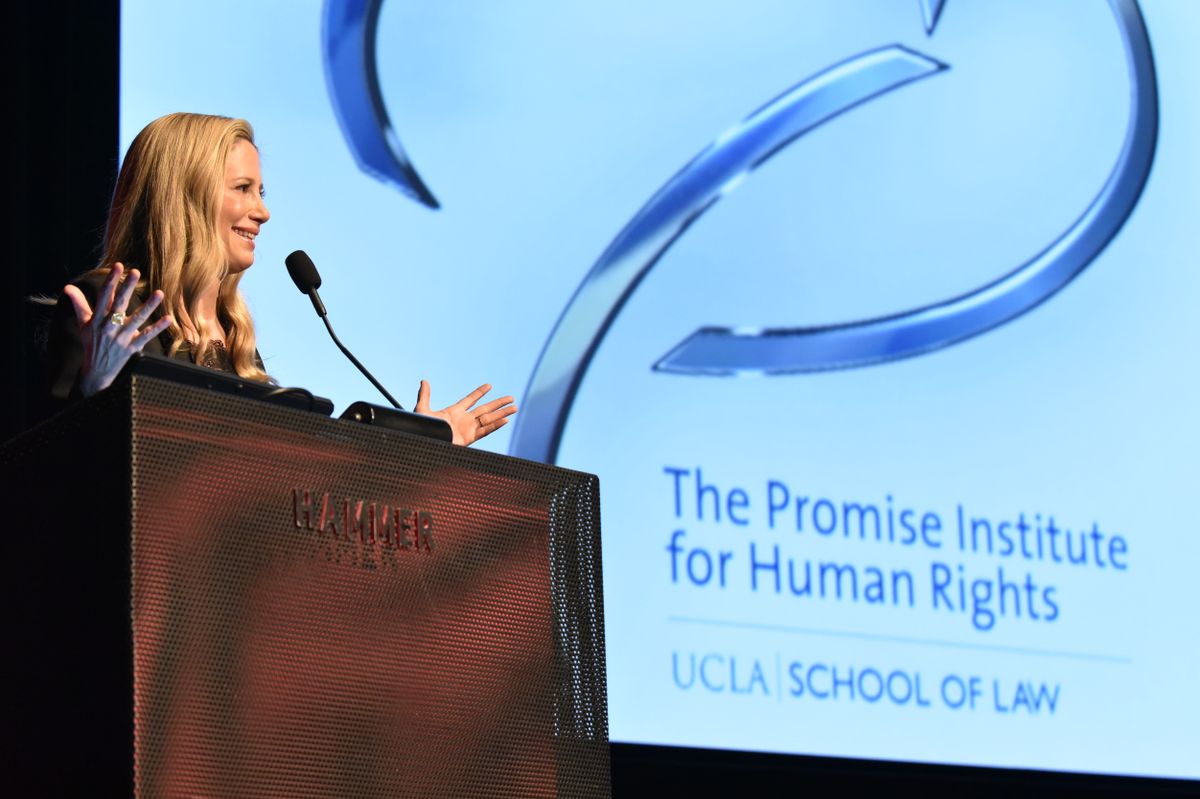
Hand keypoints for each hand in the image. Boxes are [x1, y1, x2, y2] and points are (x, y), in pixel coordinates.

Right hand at [62, 263, 173, 396]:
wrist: (96, 371)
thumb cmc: (91, 343)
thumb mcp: (82, 324)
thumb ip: (78, 304)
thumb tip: (68, 287)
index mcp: (96, 319)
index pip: (104, 296)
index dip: (111, 281)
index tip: (118, 266)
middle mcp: (108, 327)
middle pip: (119, 304)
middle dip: (127, 288)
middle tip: (136, 272)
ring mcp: (121, 338)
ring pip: (137, 319)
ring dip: (148, 306)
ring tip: (159, 293)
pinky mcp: (132, 347)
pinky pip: (146, 336)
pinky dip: (158, 328)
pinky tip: (168, 318)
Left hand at [414, 380, 516, 445]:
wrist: (424, 442)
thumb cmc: (421, 428)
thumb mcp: (422, 409)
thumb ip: (425, 395)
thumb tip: (424, 381)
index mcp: (454, 412)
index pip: (470, 400)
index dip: (479, 393)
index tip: (489, 386)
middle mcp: (464, 420)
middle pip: (485, 409)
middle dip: (498, 403)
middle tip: (511, 398)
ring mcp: (468, 429)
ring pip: (489, 419)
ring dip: (502, 413)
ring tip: (515, 408)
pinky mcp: (469, 438)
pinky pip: (485, 431)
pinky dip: (495, 425)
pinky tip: (505, 420)